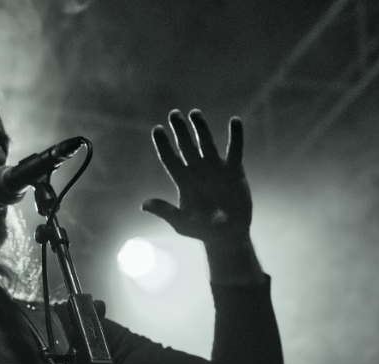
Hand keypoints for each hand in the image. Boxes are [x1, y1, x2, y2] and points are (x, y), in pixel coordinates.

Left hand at [142, 110, 250, 243]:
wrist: (227, 234)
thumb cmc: (201, 230)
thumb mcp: (181, 223)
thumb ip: (165, 211)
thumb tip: (143, 205)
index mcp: (183, 181)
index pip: (170, 159)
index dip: (163, 145)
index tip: (157, 129)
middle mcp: (197, 171)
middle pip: (186, 146)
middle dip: (179, 130)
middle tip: (173, 113)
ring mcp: (215, 168)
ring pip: (206, 143)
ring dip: (201, 128)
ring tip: (194, 113)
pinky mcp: (234, 170)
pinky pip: (235, 149)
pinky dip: (235, 136)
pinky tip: (234, 121)